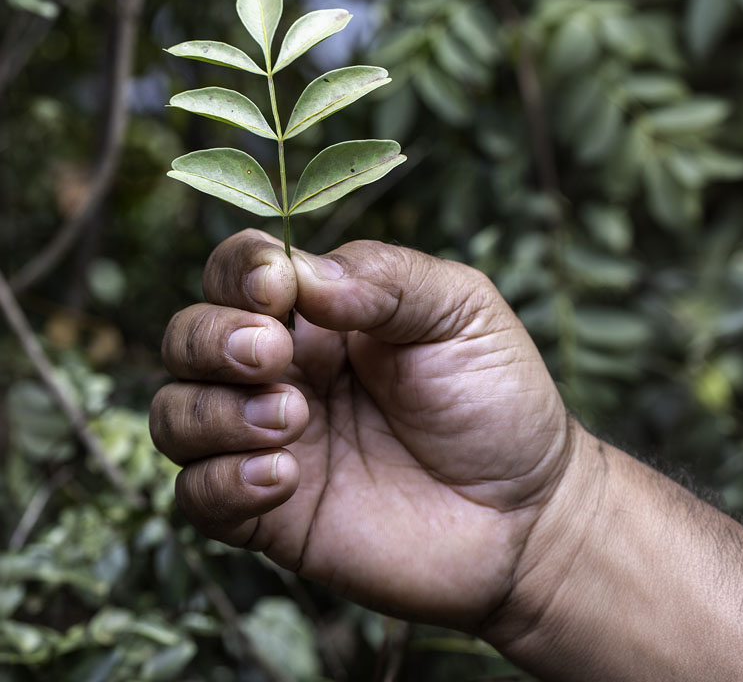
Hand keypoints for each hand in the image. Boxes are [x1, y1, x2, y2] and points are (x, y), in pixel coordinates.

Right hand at [151, 229, 569, 631]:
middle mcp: (283, 371)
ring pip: (175, 413)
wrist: (525, 513)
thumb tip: (301, 274)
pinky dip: (221, 481)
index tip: (277, 288)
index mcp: (320, 314)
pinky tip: (284, 478)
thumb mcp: (459, 310)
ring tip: (293, 421)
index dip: (239, 271)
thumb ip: (384, 277)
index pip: (238, 271)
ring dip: (214, 411)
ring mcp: (270, 442)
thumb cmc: (497, 399)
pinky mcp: (268, 513)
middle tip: (276, 356)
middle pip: (187, 336)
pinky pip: (196, 495)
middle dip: (214, 339)